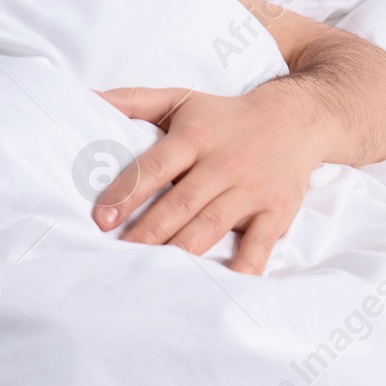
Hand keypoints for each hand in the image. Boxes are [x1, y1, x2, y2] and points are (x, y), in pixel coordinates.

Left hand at [91, 83, 326, 274]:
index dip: (127, 193)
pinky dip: (241, 269)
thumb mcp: (181, 99)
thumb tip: (88, 96)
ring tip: (153, 276)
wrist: (296, 120)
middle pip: (180, 203)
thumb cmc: (224, 116)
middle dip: (148, 231)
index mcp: (196, 137)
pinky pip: (258, 246)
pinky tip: (218, 289)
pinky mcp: (276, 212)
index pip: (155, 166)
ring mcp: (251, 190)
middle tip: (118, 256)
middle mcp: (223, 163)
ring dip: (182, 252)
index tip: (101, 220)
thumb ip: (133, 100)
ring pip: (212, 225)